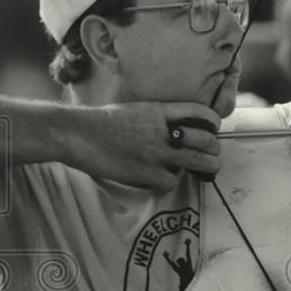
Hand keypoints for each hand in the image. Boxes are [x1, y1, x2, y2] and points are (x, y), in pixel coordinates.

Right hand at [65, 102, 220, 191]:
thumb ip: (157, 117)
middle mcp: (162, 131)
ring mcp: (155, 153)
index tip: (213, 130)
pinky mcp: (146, 173)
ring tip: (209, 169)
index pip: (200, 113)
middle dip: (214, 149)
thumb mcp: (135, 108)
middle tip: (212, 154)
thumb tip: (173, 128)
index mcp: (159, 111)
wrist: (76, 133)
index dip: (213, 123)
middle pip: (205, 140)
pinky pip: (171, 181)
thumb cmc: (100, 121)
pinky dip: (170, 182)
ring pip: (197, 161)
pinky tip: (162, 178)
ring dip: (207, 166)